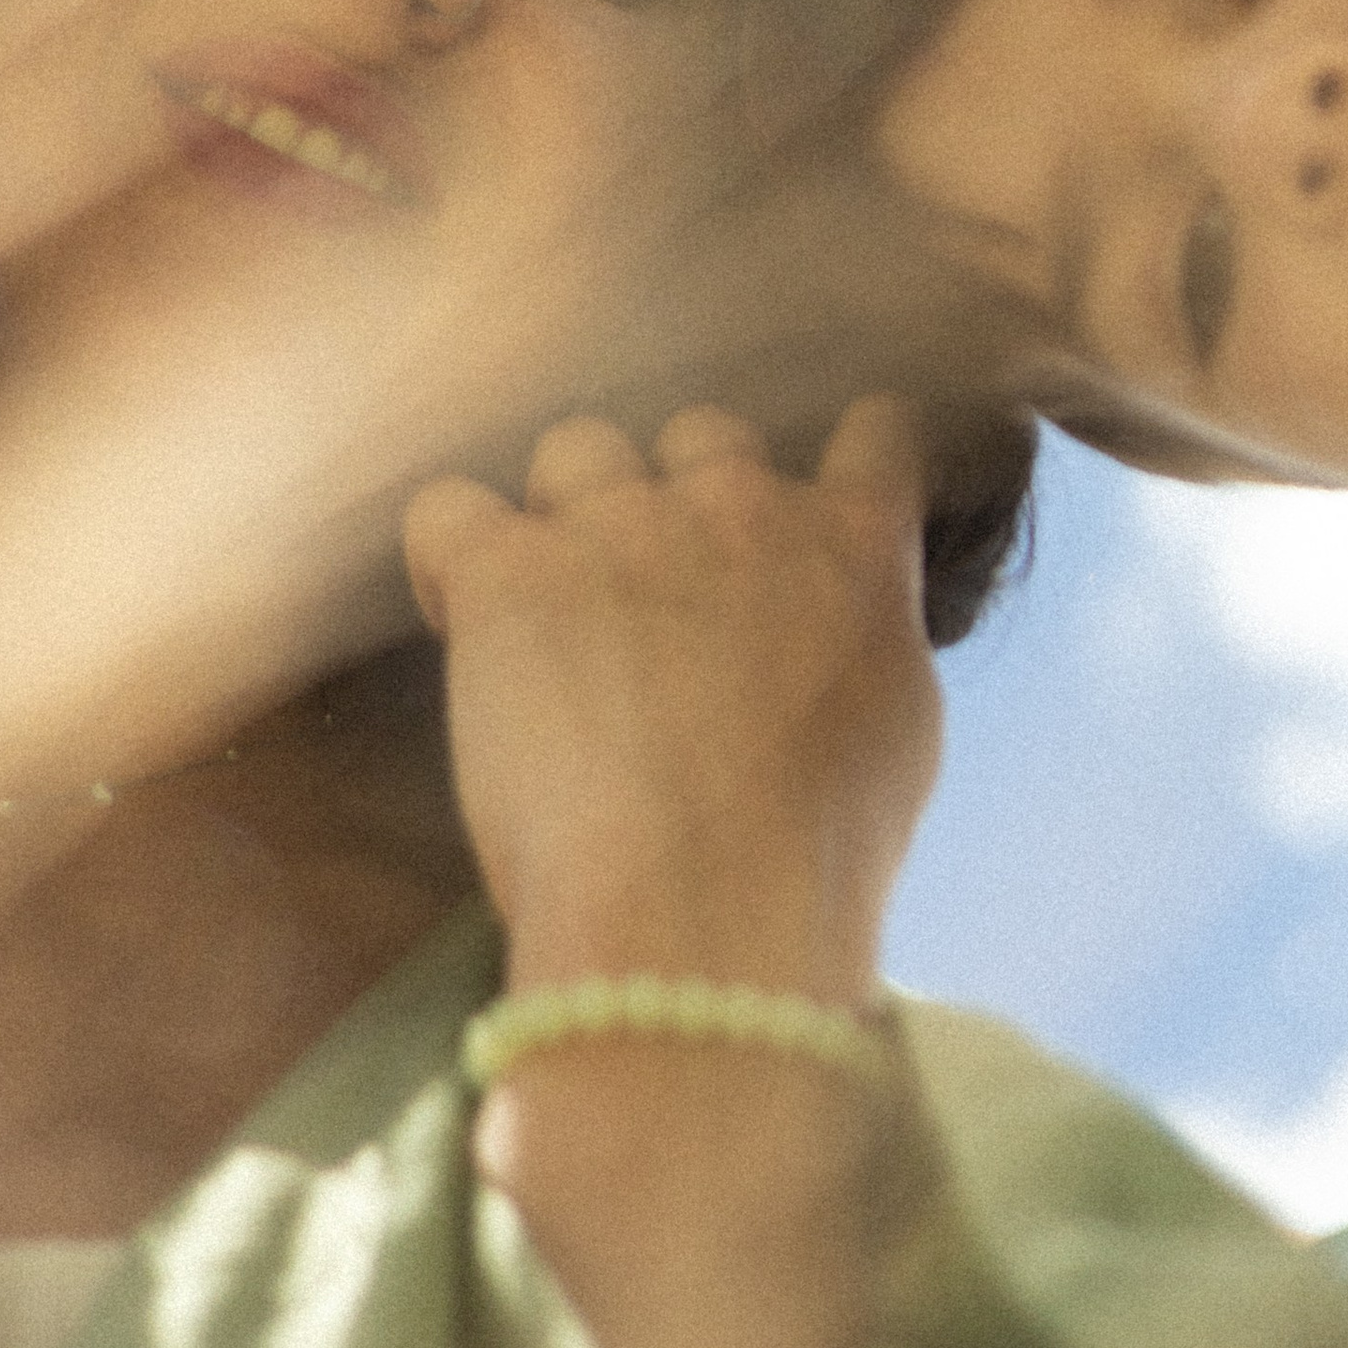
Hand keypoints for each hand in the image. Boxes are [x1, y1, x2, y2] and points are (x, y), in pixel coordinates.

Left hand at [403, 396, 940, 1005]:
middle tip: (660, 603)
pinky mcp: (509, 573)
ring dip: (566, 515)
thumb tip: (840, 619)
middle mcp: (739, 505)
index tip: (802, 516)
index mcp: (851, 544)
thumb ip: (868, 637)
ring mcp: (620, 527)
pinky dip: (449, 555)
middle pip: (703, 434)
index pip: (874, 431)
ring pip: (578, 450)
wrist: (702, 916)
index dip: (836, 461)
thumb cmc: (811, 861)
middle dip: (681, 499)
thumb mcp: (899, 736)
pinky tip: (462, 614)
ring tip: (551, 614)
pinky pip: (449, 509)